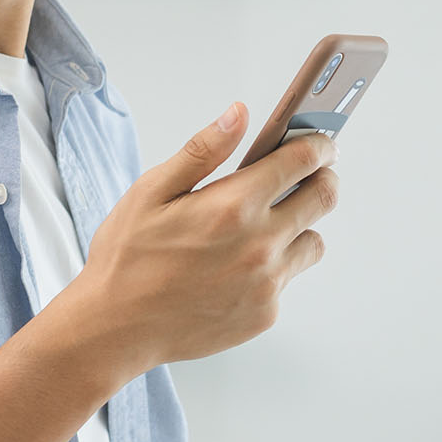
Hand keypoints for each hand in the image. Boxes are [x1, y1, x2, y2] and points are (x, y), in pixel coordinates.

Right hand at [76, 101, 338, 372]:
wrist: (116, 327)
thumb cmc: (126, 259)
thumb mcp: (150, 192)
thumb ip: (201, 151)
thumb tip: (238, 114)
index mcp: (232, 206)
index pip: (302, 161)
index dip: (317, 145)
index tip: (318, 143)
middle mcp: (260, 244)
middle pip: (325, 197)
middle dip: (320, 178)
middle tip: (300, 177)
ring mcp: (267, 282)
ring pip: (313, 241)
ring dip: (297, 227)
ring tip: (258, 229)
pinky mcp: (265, 313)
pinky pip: (288, 279)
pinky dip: (272, 268)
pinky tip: (234, 268)